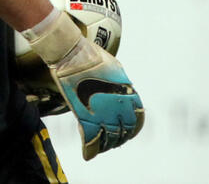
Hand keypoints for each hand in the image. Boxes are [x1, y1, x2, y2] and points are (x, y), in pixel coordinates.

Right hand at [50, 37, 144, 159]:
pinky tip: (87, 155)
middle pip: (124, 132)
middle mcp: (119, 108)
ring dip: (106, 145)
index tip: (126, 132)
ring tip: (101, 146)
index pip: (137, 121)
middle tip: (112, 141)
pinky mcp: (85, 117)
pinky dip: (89, 150)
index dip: (132, 130)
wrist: (72, 54)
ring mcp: (102, 113)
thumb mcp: (116, 68)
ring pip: (109, 139)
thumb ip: (121, 83)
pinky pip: (90, 141)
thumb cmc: (91, 55)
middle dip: (119, 139)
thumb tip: (123, 91)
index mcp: (129, 95)